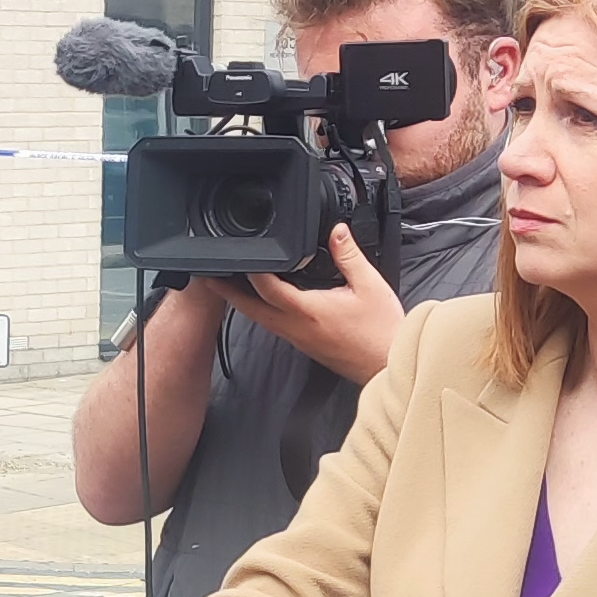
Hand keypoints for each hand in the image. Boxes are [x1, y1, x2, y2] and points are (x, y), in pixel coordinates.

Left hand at [230, 227, 404, 384]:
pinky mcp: (304, 345)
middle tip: (209, 277)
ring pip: (259, 319)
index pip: (267, 288)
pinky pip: (274, 326)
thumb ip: (349, 255)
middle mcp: (296, 328)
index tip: (239, 255)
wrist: (388, 366)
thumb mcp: (370, 285)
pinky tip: (263, 301)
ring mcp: (297, 339)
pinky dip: (261, 311)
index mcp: (308, 311)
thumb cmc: (381, 331)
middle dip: (227, 292)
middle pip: (250, 310)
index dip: (251, 270)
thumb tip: (336, 231)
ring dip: (242, 302)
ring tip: (229, 285)